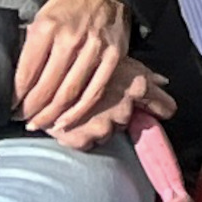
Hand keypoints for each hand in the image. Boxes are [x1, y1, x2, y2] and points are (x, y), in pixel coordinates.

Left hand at [16, 0, 135, 139]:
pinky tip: (64, 122)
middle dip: (31, 109)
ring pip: (69, 93)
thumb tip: (17, 81)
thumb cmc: (68, 8)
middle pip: (47, 86)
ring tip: (39, 124)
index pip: (27, 71)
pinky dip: (78, 112)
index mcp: (47, 26)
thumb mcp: (42, 16)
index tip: (10, 106)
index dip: (17, 95)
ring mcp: (94, 49)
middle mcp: (71, 38)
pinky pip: (93, 92)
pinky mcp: (113, 58)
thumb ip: (32, 46)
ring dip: (51, 115)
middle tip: (23, 119)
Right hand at [46, 58, 167, 156]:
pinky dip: (80, 135)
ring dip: (98, 124)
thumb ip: (141, 73)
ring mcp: (102, 126)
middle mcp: (123, 108)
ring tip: (81, 109)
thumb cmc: (76, 58)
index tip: (159, 110)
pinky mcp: (82, 140)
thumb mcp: (111, 58)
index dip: (162, 107)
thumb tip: (163, 82)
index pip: (165, 106)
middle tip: (97, 99)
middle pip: (129, 118)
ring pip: (109, 133)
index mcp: (135, 85)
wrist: (37, 73)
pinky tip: (70, 120)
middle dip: (116, 111)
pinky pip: (88, 143)